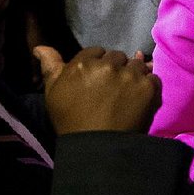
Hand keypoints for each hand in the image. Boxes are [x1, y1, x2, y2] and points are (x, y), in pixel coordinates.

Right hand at [35, 45, 161, 134]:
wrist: (96, 148)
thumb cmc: (70, 120)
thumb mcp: (53, 92)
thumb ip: (50, 66)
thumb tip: (40, 47)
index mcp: (84, 63)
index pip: (96, 51)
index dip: (97, 64)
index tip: (96, 79)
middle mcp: (109, 65)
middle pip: (117, 56)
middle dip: (115, 68)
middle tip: (112, 87)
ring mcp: (130, 76)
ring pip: (136, 64)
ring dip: (133, 74)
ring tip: (127, 92)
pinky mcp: (148, 87)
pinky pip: (153, 77)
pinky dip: (148, 85)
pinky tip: (140, 96)